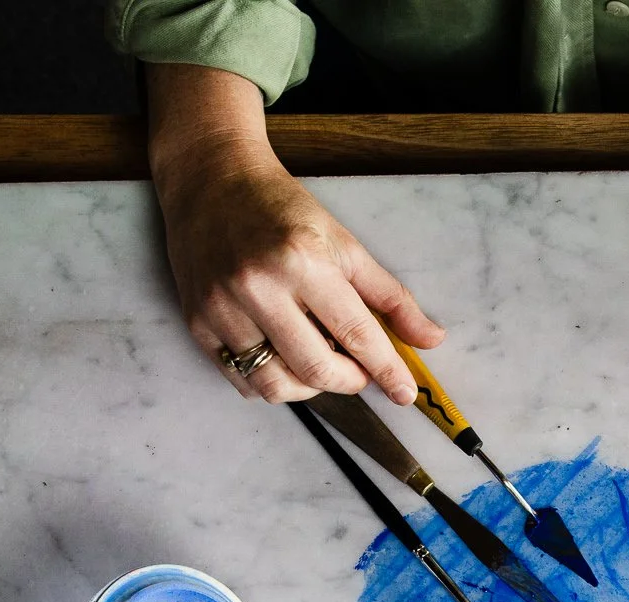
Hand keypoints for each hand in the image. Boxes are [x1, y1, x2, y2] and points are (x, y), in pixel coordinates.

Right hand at [145, 66, 441, 403]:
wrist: (211, 182)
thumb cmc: (280, 210)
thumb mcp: (342, 242)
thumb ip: (388, 295)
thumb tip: (431, 339)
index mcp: (303, 259)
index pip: (356, 332)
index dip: (386, 369)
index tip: (404, 393)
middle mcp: (259, 286)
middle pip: (315, 368)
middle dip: (348, 381)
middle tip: (359, 373)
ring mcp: (222, 307)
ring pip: (275, 385)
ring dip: (309, 388)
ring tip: (320, 364)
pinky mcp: (198, 323)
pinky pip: (241, 380)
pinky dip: (271, 383)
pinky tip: (284, 361)